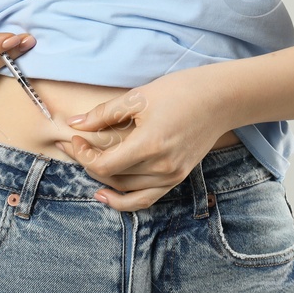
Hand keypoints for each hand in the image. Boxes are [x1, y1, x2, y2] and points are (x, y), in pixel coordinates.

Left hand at [55, 68, 234, 211]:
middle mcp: (161, 167)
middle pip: (113, 178)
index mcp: (149, 145)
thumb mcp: (138, 97)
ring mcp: (171, 176)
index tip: (77, 138)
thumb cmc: (180, 92)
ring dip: (103, 179)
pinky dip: (125, 200)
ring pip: (126, 190)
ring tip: (88, 163)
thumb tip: (75, 124)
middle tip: (73, 147)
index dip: (84, 155)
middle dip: (88, 163)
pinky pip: (146, 198)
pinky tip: (107, 194)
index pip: (104, 165)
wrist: (220, 100)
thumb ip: (104, 114)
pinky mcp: (177, 178)